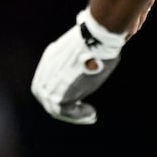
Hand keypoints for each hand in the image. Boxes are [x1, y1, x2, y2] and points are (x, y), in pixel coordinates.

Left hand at [31, 9, 126, 124]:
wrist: (94, 42)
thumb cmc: (97, 40)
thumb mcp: (85, 46)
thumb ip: (84, 54)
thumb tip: (111, 43)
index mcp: (51, 57)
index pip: (48, 80)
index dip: (60, 90)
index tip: (76, 96)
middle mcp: (45, 72)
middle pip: (48, 96)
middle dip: (64, 105)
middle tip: (81, 110)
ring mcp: (49, 86)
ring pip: (55, 107)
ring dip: (73, 114)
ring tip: (91, 115)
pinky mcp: (58, 97)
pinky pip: (66, 112)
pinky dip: (79, 116)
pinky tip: (92, 113)